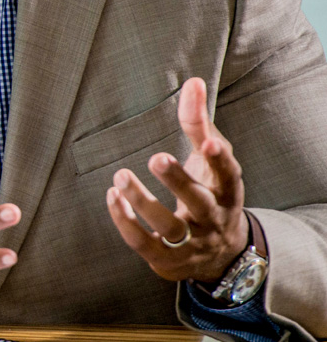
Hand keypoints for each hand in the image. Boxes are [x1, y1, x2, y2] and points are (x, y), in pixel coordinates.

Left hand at [106, 76, 248, 282]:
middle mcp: (213, 218)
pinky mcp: (166, 260)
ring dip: (143, 203)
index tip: (210, 141)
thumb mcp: (210, 159)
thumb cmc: (210, 192)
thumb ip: (199, 122)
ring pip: (170, 227)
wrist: (219, 255)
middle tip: (156, 157)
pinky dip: (125, 222)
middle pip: (200, 203)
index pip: (229, 174)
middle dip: (179, 181)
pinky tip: (113, 197)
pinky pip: (143, 244)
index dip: (220, 160)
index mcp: (227, 191)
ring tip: (120, 176)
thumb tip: (192, 81)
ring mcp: (191, 243)